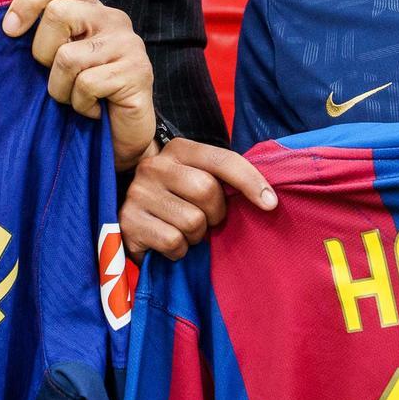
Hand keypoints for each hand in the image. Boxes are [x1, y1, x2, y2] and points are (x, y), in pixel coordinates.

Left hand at [0, 0, 154, 170]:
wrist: (115, 141)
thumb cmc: (79, 96)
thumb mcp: (48, 58)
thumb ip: (28, 25)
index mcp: (90, 10)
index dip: (29, 0)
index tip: (10, 31)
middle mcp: (112, 19)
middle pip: (58, 14)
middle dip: (42, 53)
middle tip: (55, 77)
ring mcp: (129, 44)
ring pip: (68, 56)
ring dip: (60, 89)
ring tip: (75, 99)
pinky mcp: (137, 72)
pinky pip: (88, 84)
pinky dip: (81, 105)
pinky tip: (93, 110)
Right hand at [119, 138, 277, 262]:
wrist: (131, 218)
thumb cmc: (177, 199)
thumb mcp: (198, 178)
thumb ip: (224, 179)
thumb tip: (267, 199)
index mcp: (179, 149)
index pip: (223, 160)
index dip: (251, 182)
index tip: (270, 203)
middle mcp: (155, 166)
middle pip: (207, 191)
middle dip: (216, 214)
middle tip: (207, 220)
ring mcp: (137, 193)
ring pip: (192, 221)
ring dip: (196, 236)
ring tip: (182, 230)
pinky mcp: (128, 221)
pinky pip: (173, 242)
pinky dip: (178, 251)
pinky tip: (167, 243)